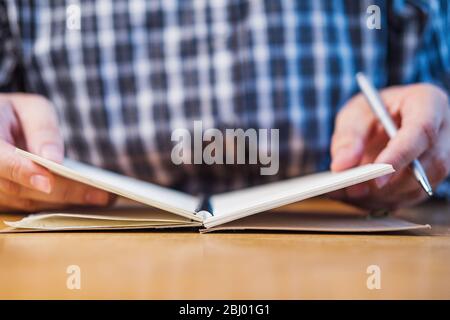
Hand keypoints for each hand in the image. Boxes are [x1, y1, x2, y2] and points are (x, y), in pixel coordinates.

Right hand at [0, 93, 111, 211]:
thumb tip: (53, 158)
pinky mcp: (4, 200)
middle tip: (101, 194)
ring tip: (102, 198)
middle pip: (20, 188)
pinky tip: (86, 200)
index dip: (23, 173)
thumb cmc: (13, 113)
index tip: (48, 182)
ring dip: (65, 204)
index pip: (0, 162)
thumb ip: (42, 130)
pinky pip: (29, 208)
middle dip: (63, 192)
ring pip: (26, 203)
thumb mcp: (29, 108)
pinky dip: (58, 205)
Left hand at [330, 84, 449, 209]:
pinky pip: (411, 197)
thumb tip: (340, 166)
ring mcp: (442, 156)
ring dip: (383, 195)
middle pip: (425, 164)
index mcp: (427, 102)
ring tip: (351, 191)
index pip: (422, 131)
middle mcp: (443, 131)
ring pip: (419, 186)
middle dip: (387, 181)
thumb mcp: (355, 114)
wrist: (383, 118)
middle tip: (353, 188)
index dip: (400, 155)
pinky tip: (360, 196)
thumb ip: (348, 137)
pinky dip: (383, 201)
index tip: (376, 175)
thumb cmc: (371, 110)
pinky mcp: (431, 178)